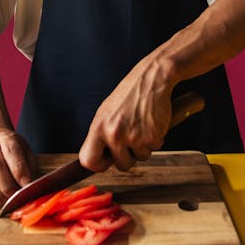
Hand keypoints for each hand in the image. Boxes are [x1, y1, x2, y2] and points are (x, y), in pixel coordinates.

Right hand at [0, 128, 36, 205]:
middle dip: (9, 186)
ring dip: (0, 195)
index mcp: (6, 139)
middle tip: (19, 198)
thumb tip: (32, 185)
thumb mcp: (25, 149)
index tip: (27, 185)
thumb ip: (29, 165)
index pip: (11, 152)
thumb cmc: (12, 148)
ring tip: (11, 203)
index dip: (20, 170)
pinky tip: (2, 202)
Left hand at [79, 51, 173, 172]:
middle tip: (130, 138)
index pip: (89, 160)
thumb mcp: (106, 111)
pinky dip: (155, 139)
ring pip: (140, 158)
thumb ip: (101, 134)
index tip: (104, 162)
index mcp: (99, 127)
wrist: (151, 78)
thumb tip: (96, 158)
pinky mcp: (152, 137)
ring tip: (141, 125)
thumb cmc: (129, 94)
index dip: (97, 165)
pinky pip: (155, 149)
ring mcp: (134, 136)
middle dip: (128, 156)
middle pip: (121, 166)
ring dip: (143, 147)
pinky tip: (151, 123)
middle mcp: (115, 133)